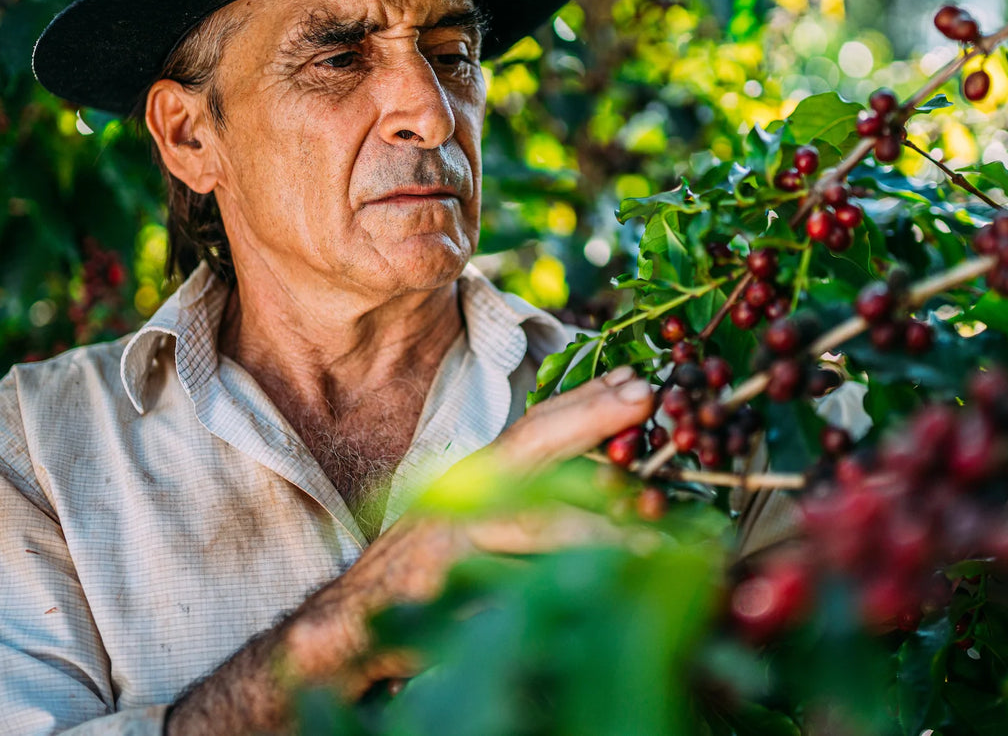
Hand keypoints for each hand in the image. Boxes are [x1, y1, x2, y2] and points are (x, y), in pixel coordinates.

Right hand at [165, 368, 653, 733]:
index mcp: (476, 477)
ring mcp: (450, 544)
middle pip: (534, 453)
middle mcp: (462, 498)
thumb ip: (531, 495)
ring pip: (536, 526)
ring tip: (656, 539)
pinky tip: (607, 600)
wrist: (350, 626)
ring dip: (601, 531)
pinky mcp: (444, 594)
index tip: (641, 381)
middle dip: (591, 425)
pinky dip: (561, 597)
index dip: (586, 401)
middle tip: (647, 408)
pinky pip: (515, 592)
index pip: (537, 428)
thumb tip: (618, 481)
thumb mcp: (478, 519)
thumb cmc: (430, 568)